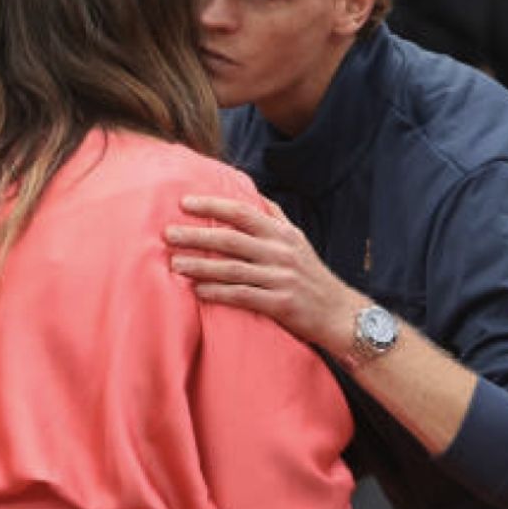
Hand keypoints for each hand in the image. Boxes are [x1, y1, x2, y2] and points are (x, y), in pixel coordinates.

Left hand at [164, 195, 367, 355]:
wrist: (339, 313)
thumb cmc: (311, 274)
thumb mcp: (298, 240)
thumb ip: (275, 217)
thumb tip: (253, 195)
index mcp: (282, 233)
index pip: (242, 212)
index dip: (212, 205)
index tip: (184, 203)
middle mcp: (281, 252)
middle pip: (231, 240)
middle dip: (197, 235)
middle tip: (168, 233)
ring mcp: (280, 278)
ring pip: (232, 269)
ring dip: (201, 266)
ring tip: (175, 263)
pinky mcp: (280, 304)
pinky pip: (242, 296)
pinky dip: (218, 293)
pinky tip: (198, 291)